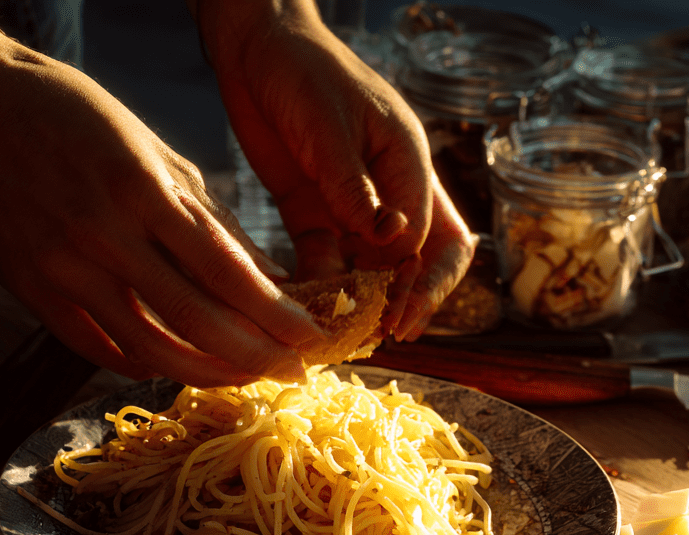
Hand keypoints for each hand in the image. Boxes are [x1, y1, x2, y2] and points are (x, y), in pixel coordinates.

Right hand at [0, 29, 326, 384]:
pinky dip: (149, 367)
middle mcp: (103, 234)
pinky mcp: (37, 291)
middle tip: (293, 371)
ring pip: (153, 349)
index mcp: (142, 190)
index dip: (278, 317)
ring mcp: (65, 268)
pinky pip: (103, 351)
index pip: (228, 273)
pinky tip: (183, 367)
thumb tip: (273, 279)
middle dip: (257, 357)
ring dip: (211, 374)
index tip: (313, 339)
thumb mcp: (155, 151)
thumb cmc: (76, 119)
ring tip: (248, 377)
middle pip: (197, 322)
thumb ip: (213, 221)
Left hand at [198, 0, 473, 335]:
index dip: (425, 280)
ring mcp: (353, 207)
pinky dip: (321, 289)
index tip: (403, 311)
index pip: (438, 238)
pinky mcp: (314, 215)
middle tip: (389, 333)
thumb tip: (392, 241)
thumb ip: (356, 189)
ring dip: (366, 303)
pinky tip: (309, 311)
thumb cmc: (301, 71)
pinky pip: (326, 263)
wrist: (251, 46)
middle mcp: (390, 192)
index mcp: (409, 165)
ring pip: (374, 270)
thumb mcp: (330, 128)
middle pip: (420, 261)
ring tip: (349, 334)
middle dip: (410, 299)